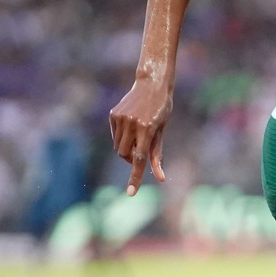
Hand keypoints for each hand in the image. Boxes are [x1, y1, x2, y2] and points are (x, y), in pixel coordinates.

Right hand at [109, 79, 171, 195]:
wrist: (152, 83)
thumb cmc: (162, 108)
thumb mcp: (162, 131)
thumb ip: (157, 155)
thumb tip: (161, 178)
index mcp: (147, 129)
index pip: (140, 159)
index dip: (136, 177)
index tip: (131, 193)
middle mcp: (131, 124)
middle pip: (124, 155)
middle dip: (130, 159)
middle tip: (140, 150)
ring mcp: (120, 118)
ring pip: (118, 147)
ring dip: (126, 148)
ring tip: (138, 135)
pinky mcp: (113, 114)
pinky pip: (115, 135)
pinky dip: (121, 137)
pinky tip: (131, 124)